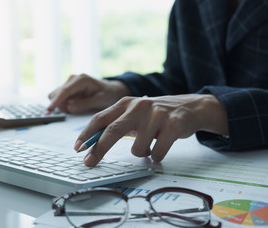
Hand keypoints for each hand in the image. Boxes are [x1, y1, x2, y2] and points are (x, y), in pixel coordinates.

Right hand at [47, 74, 130, 113]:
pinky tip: (76, 105)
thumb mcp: (99, 101)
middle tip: (76, 110)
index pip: (65, 91)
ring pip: (56, 96)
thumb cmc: (107, 95)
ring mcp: (68, 83)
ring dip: (63, 105)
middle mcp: (72, 79)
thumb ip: (84, 104)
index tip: (49, 110)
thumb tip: (69, 107)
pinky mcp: (67, 89)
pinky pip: (59, 99)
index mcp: (81, 80)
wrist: (110, 91)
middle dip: (61, 105)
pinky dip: (65, 105)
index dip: (56, 101)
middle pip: (56, 94)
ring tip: (79, 106)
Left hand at [75, 94, 228, 165]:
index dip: (87, 134)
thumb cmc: (155, 114)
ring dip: (141, 153)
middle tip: (89, 163)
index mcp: (125, 103)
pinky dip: (156, 156)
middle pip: (112, 131)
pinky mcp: (173, 124)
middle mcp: (138, 106)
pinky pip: (157, 152)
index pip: (100, 118)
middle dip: (99, 150)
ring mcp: (156, 114)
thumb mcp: (133, 114)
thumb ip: (115, 125)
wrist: (190, 107)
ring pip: (138, 148)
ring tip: (149, 145)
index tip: (78, 148)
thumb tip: (92, 144)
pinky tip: (161, 146)